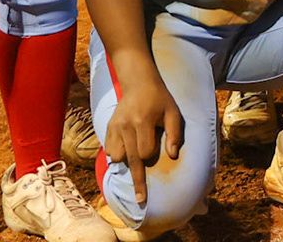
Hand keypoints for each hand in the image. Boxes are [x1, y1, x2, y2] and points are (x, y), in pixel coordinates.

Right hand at [103, 72, 182, 206]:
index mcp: (143, 121)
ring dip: (127, 160)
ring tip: (135, 151)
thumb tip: (173, 156)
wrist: (139, 82)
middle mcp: (126, 125)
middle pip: (131, 159)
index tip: (155, 153)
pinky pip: (109, 151)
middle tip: (140, 199)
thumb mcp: (173, 112)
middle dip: (137, 181)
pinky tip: (126, 148)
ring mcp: (115, 127)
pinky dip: (117, 154)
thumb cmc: (160, 99)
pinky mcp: (108, 128)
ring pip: (117, 157)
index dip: (151, 155)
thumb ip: (174, 134)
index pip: (145, 151)